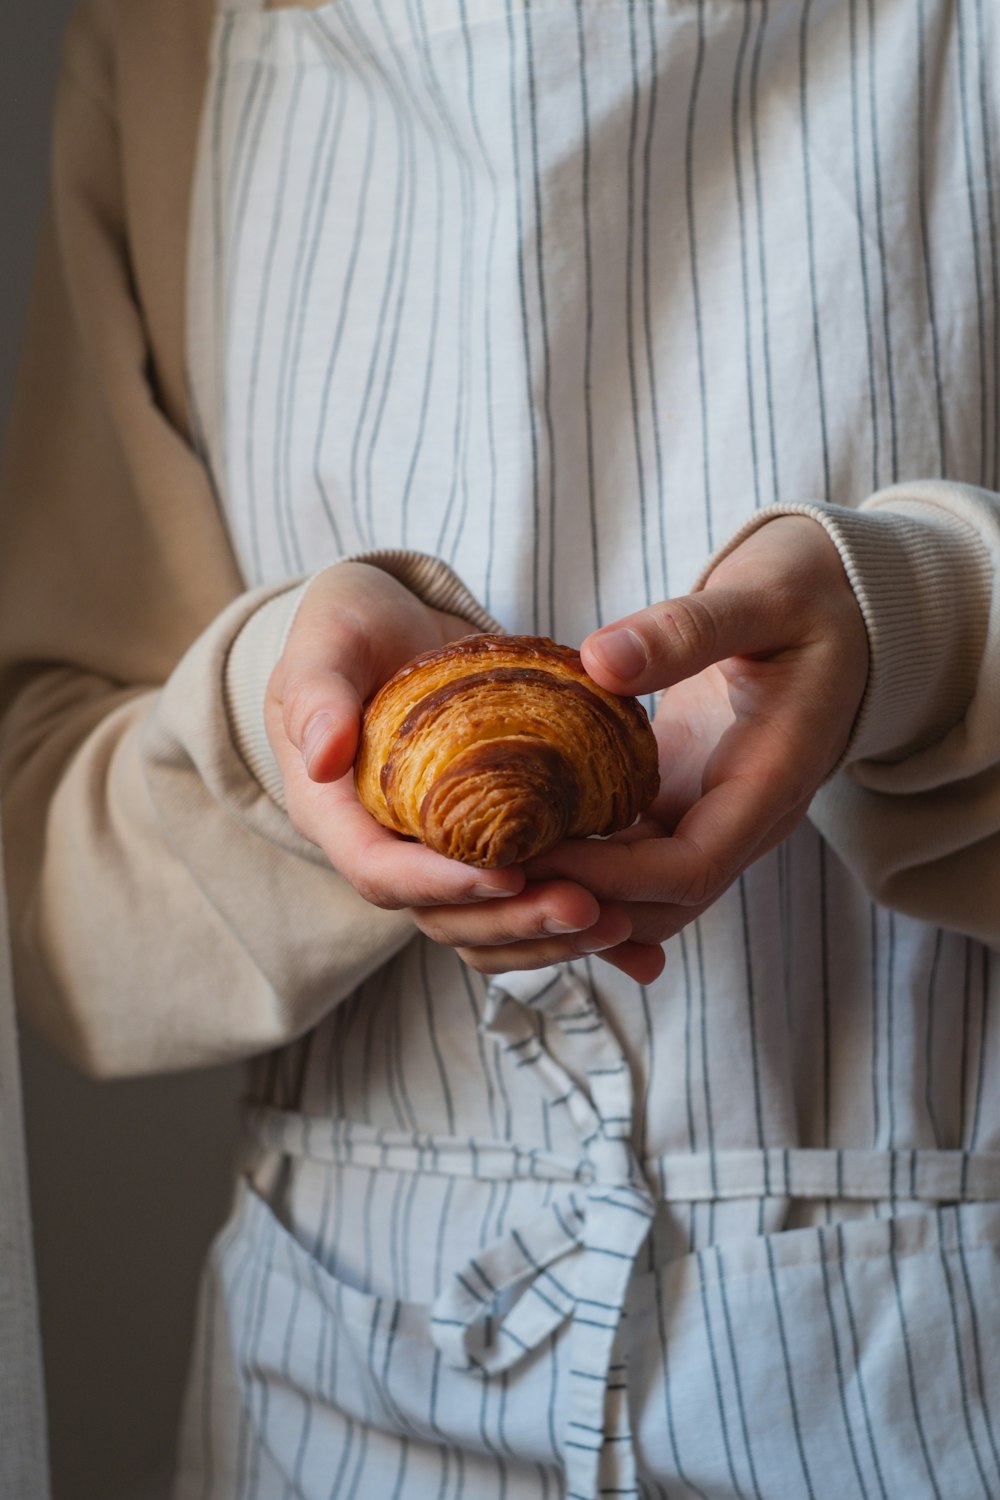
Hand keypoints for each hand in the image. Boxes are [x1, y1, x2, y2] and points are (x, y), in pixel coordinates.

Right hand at [266, 563, 636, 964]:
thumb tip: (322, 758)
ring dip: (548, 935)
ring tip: (619, 924)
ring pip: (487, 923)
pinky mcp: (484, 847)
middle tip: (585, 908)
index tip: (507, 875)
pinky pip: (525, 901)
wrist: (392, 625)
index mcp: (337, 813)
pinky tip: (639, 950)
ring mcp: (436, 854)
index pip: (379, 873)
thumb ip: (317, 693)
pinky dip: (574, 930)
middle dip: (512, 920)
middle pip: (442, 916)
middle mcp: (386, 848)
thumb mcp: (325, 641)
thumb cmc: (350, 626)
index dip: (440, 884)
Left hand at [522, 516, 869, 966]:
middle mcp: (744, 818)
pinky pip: (633, 857)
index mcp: (770, 782)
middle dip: (580, 901)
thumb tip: (598, 660)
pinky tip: (519, 847)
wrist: (845, 606)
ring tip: (492, 868)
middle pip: (660, 904)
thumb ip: (687, 630)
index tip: (533, 852)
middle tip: (490, 874)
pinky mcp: (683, 798)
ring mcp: (714, 814)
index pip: (688, 869)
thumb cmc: (808, 595)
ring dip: (574, 892)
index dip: (608, 875)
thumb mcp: (759, 597)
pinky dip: (581, 862)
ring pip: (643, 893)